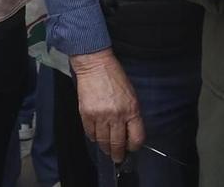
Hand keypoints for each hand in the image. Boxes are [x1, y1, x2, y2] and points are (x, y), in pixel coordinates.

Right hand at [69, 48, 142, 163]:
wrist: (95, 65)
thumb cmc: (115, 77)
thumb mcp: (131, 95)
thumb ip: (131, 115)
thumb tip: (129, 132)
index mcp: (131, 110)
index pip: (136, 137)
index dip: (134, 146)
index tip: (131, 148)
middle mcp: (117, 115)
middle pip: (118, 143)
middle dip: (118, 154)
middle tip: (117, 158)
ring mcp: (100, 116)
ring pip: (103, 141)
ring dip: (105, 148)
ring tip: (106, 150)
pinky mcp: (86, 115)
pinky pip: (90, 133)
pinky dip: (94, 137)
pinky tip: (96, 136)